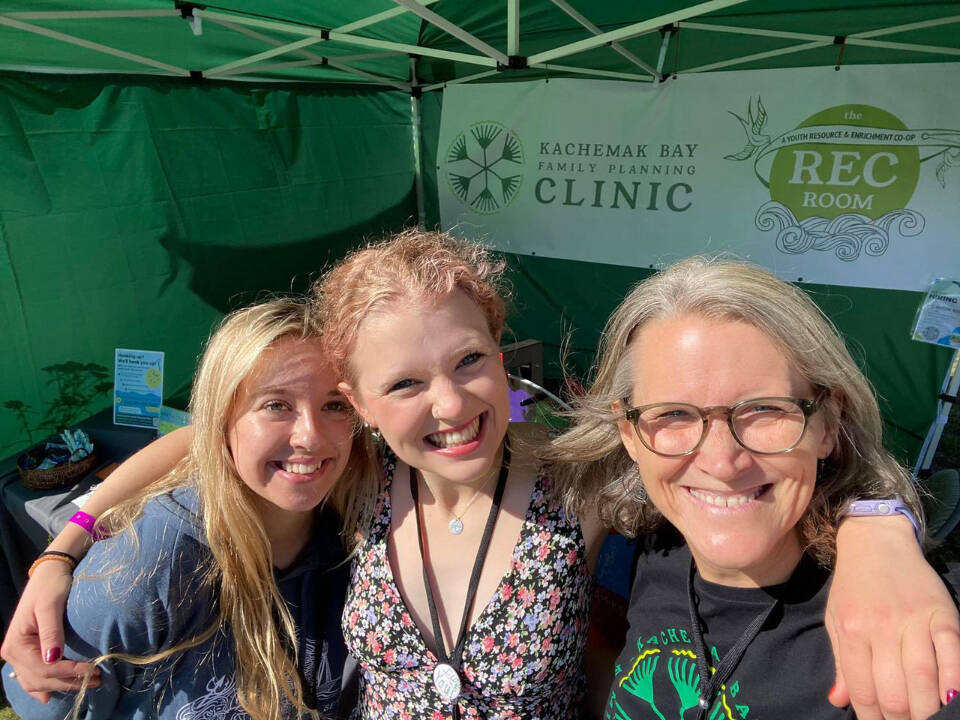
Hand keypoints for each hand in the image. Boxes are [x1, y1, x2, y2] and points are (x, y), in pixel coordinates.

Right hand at [0, 560, 98, 701]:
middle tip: (98, 680)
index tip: (94, 669)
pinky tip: (54, 694)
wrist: (50, 572)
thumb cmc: (51, 585)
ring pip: (37, 682)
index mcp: (16, 644)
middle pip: (41, 679)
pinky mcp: (28, 653)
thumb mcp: (51, 606)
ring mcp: (19, 655)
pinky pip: (33, 677)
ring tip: (87, 684)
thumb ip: (51, 632)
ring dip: (61, 686)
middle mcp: (13, 654)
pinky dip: (45, 685)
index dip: (69, 673)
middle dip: (69, 682)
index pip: (44, 669)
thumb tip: (53, 659)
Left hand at [827, 517, 959, 719]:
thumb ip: (841, 663)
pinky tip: (951, 699)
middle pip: (893, 691)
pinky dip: (953, 679)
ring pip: (922, 677)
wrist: (876, 541)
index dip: (871, 718)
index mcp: (852, 630)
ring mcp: (913, 620)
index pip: (862, 689)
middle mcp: (881, 626)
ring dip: (926, 710)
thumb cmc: (854, 586)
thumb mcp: (837, 620)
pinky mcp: (942, 613)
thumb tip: (839, 702)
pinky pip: (951, 652)